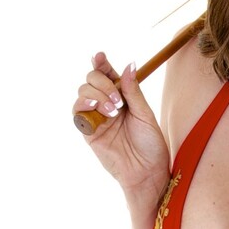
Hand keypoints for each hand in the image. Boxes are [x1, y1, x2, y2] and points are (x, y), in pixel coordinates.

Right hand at [73, 51, 171, 194]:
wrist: (146, 172)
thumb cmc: (150, 145)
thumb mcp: (145, 114)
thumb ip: (133, 91)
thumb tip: (128, 64)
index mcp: (122, 97)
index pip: (107, 73)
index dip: (101, 63)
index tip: (100, 56)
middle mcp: (106, 104)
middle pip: (91, 79)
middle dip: (102, 83)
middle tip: (118, 100)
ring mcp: (96, 117)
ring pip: (83, 92)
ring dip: (96, 94)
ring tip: (113, 110)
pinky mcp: (88, 131)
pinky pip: (77, 112)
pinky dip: (84, 105)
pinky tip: (100, 110)